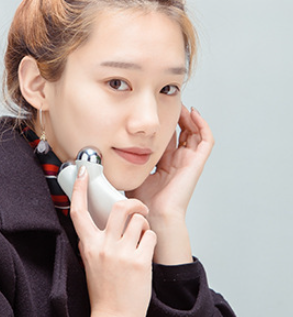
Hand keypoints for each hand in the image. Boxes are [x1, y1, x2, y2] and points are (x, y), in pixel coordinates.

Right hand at [70, 166, 156, 316]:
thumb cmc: (104, 293)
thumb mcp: (91, 263)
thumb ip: (94, 242)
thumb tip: (99, 224)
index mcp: (89, 245)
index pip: (79, 211)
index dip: (80, 189)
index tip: (83, 172)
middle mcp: (103, 246)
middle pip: (119, 207)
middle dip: (134, 203)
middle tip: (140, 209)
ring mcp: (121, 253)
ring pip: (139, 219)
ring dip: (145, 226)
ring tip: (142, 241)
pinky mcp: (139, 261)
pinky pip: (150, 236)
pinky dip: (151, 241)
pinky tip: (146, 254)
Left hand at [127, 105, 213, 263]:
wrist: (153, 214)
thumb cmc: (141, 201)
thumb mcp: (130, 172)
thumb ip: (125, 161)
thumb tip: (109, 148)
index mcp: (164, 165)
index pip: (168, 138)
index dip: (163, 123)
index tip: (154, 111)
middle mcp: (178, 161)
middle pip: (183, 132)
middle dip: (176, 116)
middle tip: (168, 102)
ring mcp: (189, 161)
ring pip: (196, 132)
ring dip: (189, 116)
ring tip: (181, 104)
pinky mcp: (196, 162)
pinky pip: (206, 140)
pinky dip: (202, 124)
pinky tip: (192, 112)